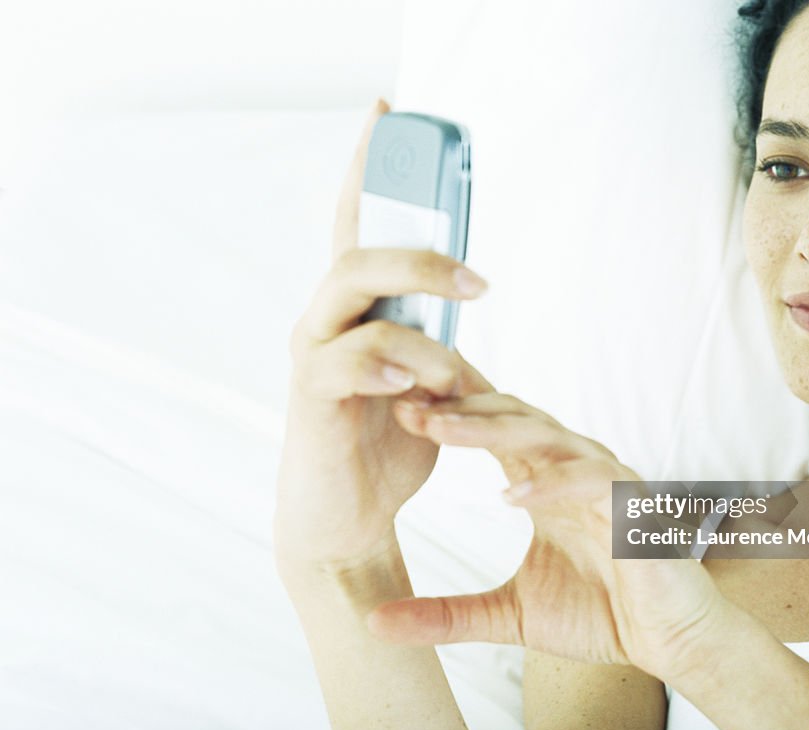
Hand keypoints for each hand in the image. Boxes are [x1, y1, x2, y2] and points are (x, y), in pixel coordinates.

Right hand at [273, 99, 492, 572]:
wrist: (347, 520)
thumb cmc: (385, 445)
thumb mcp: (428, 384)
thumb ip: (439, 338)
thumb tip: (470, 302)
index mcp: (357, 308)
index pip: (358, 223)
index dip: (368, 167)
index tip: (387, 110)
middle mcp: (327, 318)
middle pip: (356, 247)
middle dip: (419, 251)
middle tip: (475, 284)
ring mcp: (314, 352)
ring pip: (353, 292)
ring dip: (419, 326)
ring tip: (454, 377)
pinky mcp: (311, 394)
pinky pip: (347, 358)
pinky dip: (392, 366)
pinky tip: (416, 387)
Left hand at [372, 392, 735, 683]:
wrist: (669, 643)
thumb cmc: (600, 615)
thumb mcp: (506, 615)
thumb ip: (445, 614)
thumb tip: (373, 622)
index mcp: (542, 481)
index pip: (489, 433)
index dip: (445, 419)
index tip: (392, 416)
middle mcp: (571, 469)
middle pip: (510, 420)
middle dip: (457, 410)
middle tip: (403, 405)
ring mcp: (604, 482)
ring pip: (546, 436)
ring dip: (493, 430)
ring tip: (441, 427)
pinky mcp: (633, 507)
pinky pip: (591, 481)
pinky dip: (553, 485)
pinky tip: (512, 496)